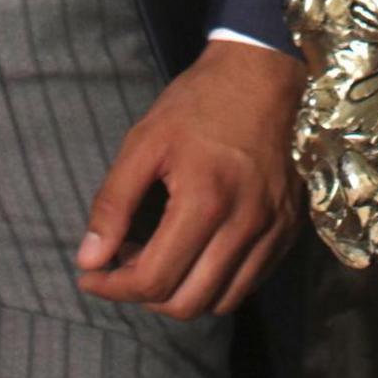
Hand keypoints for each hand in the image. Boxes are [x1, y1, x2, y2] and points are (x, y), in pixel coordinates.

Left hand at [77, 38, 306, 320]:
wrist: (265, 73)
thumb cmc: (199, 102)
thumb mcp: (145, 140)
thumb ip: (114, 202)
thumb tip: (89, 259)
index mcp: (205, 201)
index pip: (153, 279)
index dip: (113, 287)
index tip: (91, 275)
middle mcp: (244, 225)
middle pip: (186, 304)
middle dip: (143, 297)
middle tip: (124, 265)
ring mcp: (272, 231)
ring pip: (220, 302)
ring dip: (181, 295)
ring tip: (159, 260)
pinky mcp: (288, 231)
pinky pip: (249, 284)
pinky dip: (216, 284)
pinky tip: (195, 254)